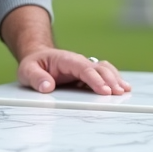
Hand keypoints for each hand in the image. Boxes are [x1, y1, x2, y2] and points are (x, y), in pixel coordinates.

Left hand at [16, 47, 131, 95]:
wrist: (37, 58)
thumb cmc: (33, 64)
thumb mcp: (27, 70)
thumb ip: (36, 78)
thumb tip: (48, 87)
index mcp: (66, 59)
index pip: (83, 68)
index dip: (95, 79)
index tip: (104, 91)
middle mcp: (79, 62)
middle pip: (98, 68)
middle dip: (110, 80)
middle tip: (119, 93)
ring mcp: (85, 67)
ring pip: (104, 69)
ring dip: (115, 79)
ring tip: (125, 90)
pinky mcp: (87, 75)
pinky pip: (104, 74)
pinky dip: (114, 80)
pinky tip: (123, 88)